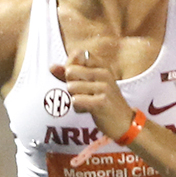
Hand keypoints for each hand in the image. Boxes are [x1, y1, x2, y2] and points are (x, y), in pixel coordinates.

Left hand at [49, 49, 132, 165]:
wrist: (124, 122)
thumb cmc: (103, 101)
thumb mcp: (89, 84)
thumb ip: (69, 74)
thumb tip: (51, 66)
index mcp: (102, 65)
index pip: (77, 54)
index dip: (70, 67)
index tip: (80, 79)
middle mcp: (104, 73)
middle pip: (70, 71)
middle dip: (71, 85)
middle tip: (84, 94)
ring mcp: (104, 87)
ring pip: (71, 87)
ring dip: (75, 99)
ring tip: (89, 102)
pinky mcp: (101, 102)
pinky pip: (75, 101)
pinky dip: (78, 109)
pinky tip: (89, 110)